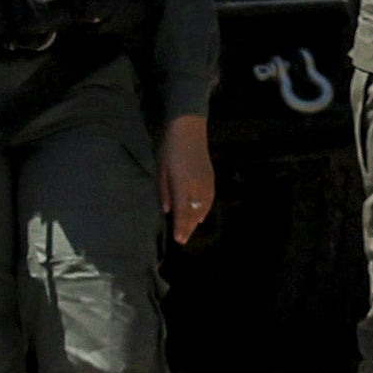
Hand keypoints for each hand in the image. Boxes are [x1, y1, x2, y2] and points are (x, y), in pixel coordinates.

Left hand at [158, 114, 216, 245]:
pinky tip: (200, 217)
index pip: (182, 211)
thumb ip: (164, 192)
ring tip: (189, 232)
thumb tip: (168, 211)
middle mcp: (197, 186)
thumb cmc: (169, 150)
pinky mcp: (211, 178)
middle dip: (188, 228)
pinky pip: (209, 200)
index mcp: (182, 184)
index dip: (181, 227)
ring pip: (203, 208)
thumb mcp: (161, 171)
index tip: (179, 240)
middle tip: (183, 241)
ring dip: (196, 221)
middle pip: (194, 213)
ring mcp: (206, 182)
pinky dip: (204, 210)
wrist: (189, 131)